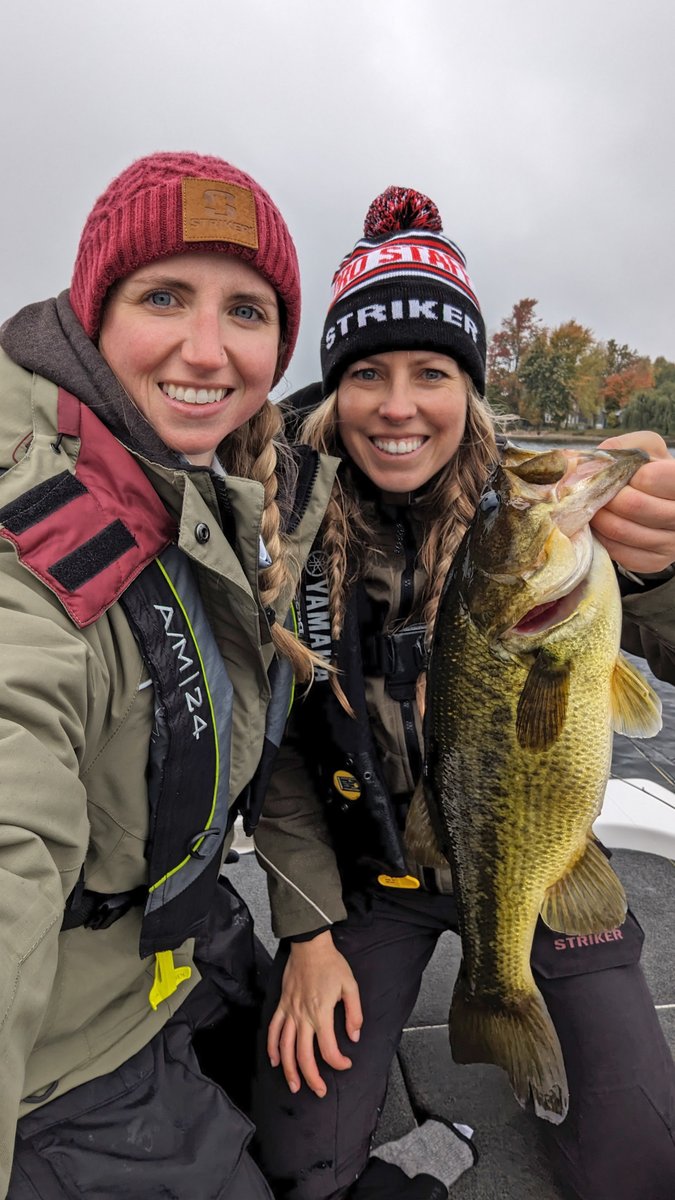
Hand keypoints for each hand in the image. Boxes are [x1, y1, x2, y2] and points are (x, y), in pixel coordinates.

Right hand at [267, 931, 362, 1097]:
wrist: (309, 946)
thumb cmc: (332, 964)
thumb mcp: (351, 986)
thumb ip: (354, 1014)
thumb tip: (355, 1036)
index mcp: (321, 1013)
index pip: (328, 1049)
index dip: (338, 1062)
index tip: (346, 1063)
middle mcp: (303, 1016)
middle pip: (304, 1056)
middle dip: (311, 1078)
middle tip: (319, 1091)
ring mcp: (289, 1012)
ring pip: (285, 1048)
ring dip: (289, 1070)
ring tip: (294, 1086)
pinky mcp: (281, 1005)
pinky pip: (273, 1030)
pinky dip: (272, 1047)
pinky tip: (275, 1061)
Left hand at [590, 431, 674, 572]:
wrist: (665, 502)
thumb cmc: (653, 471)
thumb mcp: (645, 449)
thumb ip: (622, 447)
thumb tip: (591, 462)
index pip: (651, 478)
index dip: (626, 474)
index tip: (615, 474)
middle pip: (633, 505)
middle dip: (606, 496)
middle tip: (593, 491)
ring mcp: (671, 543)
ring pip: (621, 531)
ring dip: (598, 517)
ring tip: (593, 506)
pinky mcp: (655, 561)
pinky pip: (619, 552)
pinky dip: (602, 537)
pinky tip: (602, 525)